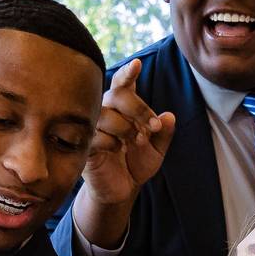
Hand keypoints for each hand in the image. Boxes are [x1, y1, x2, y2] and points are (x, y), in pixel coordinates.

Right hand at [73, 59, 174, 248]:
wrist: (122, 190)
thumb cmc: (136, 164)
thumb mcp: (157, 150)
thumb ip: (164, 133)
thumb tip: (170, 117)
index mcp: (123, 109)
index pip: (123, 84)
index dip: (129, 73)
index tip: (137, 64)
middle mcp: (106, 113)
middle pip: (116, 95)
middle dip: (138, 108)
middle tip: (153, 127)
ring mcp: (93, 128)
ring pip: (105, 114)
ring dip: (126, 127)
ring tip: (136, 142)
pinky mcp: (84, 144)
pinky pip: (95, 135)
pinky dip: (111, 142)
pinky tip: (116, 151)